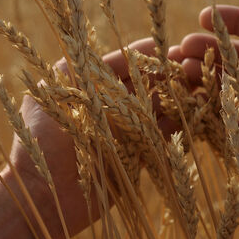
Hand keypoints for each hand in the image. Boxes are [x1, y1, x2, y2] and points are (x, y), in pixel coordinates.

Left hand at [9, 39, 185, 236]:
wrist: (42, 193)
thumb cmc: (41, 138)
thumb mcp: (50, 92)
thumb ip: (76, 67)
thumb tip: (104, 45)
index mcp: (87, 89)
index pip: (119, 64)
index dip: (140, 54)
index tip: (162, 46)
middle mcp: (106, 107)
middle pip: (142, 84)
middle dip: (165, 72)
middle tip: (188, 64)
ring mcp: (122, 132)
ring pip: (155, 108)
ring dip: (175, 96)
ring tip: (197, 84)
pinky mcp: (135, 157)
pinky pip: (161, 136)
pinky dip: (177, 124)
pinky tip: (193, 112)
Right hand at [179, 0, 238, 196]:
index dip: (231, 21)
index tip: (202, 17)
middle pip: (238, 54)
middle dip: (210, 47)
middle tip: (182, 46)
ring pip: (228, 79)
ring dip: (204, 70)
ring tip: (180, 67)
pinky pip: (226, 106)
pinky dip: (207, 96)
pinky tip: (189, 90)